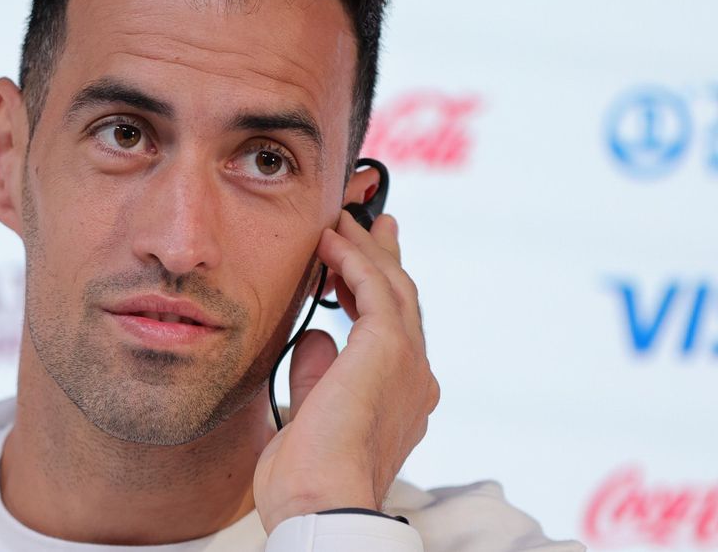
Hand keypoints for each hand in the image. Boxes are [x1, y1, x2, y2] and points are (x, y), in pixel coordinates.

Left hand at [253, 211, 439, 533]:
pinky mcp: (389, 349)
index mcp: (403, 398)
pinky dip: (352, 259)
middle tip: (372, 224)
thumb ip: (318, 372)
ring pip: (391, 287)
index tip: (358, 264)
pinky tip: (330, 241)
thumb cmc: (308, 476)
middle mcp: (416, 379)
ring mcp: (408, 363)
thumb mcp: (313, 412)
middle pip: (401, 301)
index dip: (375, 292)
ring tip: (342, 221)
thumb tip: (316, 337)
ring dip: (365, 250)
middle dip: (384, 258)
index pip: (393, 331)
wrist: (320, 501)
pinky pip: (373, 288)